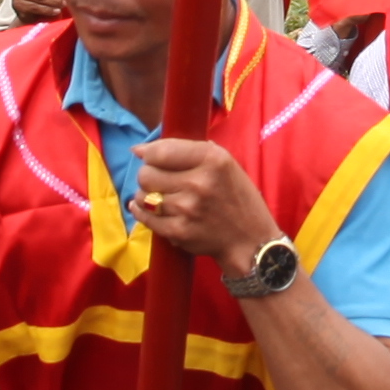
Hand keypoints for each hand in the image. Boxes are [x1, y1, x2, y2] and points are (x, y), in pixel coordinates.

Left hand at [129, 134, 278, 270]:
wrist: (250, 240)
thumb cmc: (236, 197)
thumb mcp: (225, 163)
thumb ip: (188, 151)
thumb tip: (139, 149)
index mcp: (212, 159)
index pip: (160, 151)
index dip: (147, 153)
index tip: (147, 156)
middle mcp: (199, 182)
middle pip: (146, 174)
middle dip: (148, 175)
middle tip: (158, 179)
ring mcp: (187, 209)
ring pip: (142, 195)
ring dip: (147, 195)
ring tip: (161, 196)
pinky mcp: (178, 232)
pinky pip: (145, 217)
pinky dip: (143, 212)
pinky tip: (152, 209)